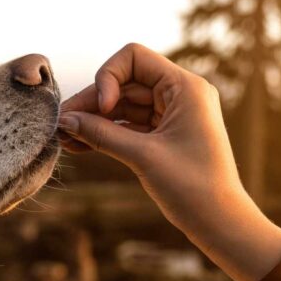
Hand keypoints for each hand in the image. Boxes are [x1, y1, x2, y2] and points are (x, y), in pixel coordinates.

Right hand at [58, 43, 280, 280]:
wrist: (220, 223)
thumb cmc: (192, 187)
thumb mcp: (142, 156)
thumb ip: (101, 134)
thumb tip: (65, 120)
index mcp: (185, 87)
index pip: (134, 58)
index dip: (108, 76)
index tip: (101, 108)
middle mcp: (180, 94)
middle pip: (124, 83)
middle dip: (93, 103)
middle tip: (61, 124)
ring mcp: (172, 115)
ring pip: (124, 106)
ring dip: (95, 120)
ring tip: (64, 138)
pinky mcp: (165, 136)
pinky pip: (129, 126)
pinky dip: (106, 133)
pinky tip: (79, 145)